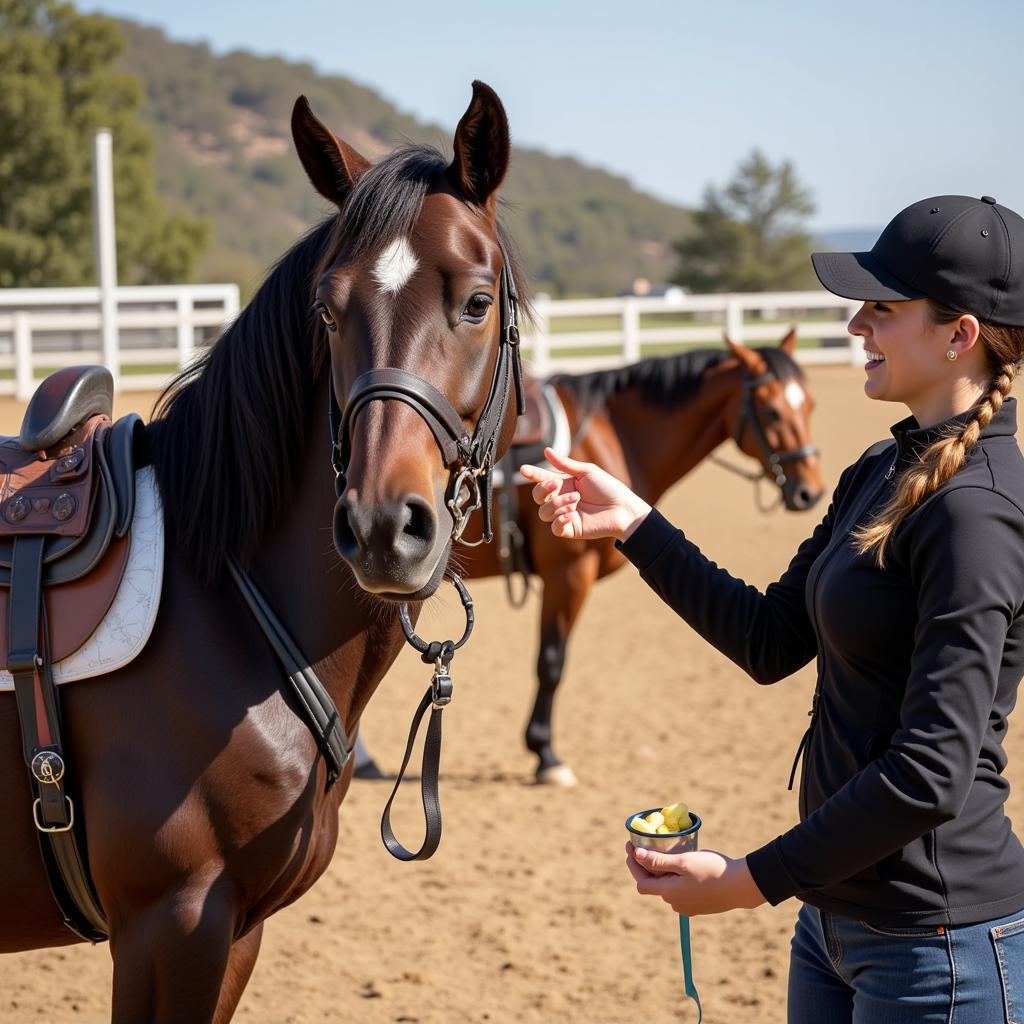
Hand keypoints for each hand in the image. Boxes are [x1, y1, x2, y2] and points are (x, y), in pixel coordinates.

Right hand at [520, 448, 651, 541]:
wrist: (623, 508)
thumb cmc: (608, 488)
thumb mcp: (587, 471)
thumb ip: (565, 464)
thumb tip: (546, 450)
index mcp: (563, 484)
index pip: (542, 479)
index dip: (532, 474)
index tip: (523, 469)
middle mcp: (561, 499)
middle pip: (538, 497)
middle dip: (542, 490)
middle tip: (556, 485)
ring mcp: (565, 515)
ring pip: (544, 513)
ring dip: (557, 504)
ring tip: (576, 499)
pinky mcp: (571, 530)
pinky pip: (555, 528)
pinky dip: (561, 520)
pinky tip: (573, 514)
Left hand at [624, 843, 765, 915]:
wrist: (741, 886)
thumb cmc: (712, 870)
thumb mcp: (683, 861)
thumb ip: (658, 861)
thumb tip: (636, 856)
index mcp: (669, 893)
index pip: (641, 882)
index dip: (633, 864)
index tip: (630, 845)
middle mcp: (676, 904)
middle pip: (653, 885)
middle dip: (646, 866)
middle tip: (644, 844)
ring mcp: (688, 907)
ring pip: (667, 887)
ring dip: (661, 872)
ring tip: (664, 852)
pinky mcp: (699, 906)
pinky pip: (679, 891)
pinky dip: (675, 878)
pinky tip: (681, 865)